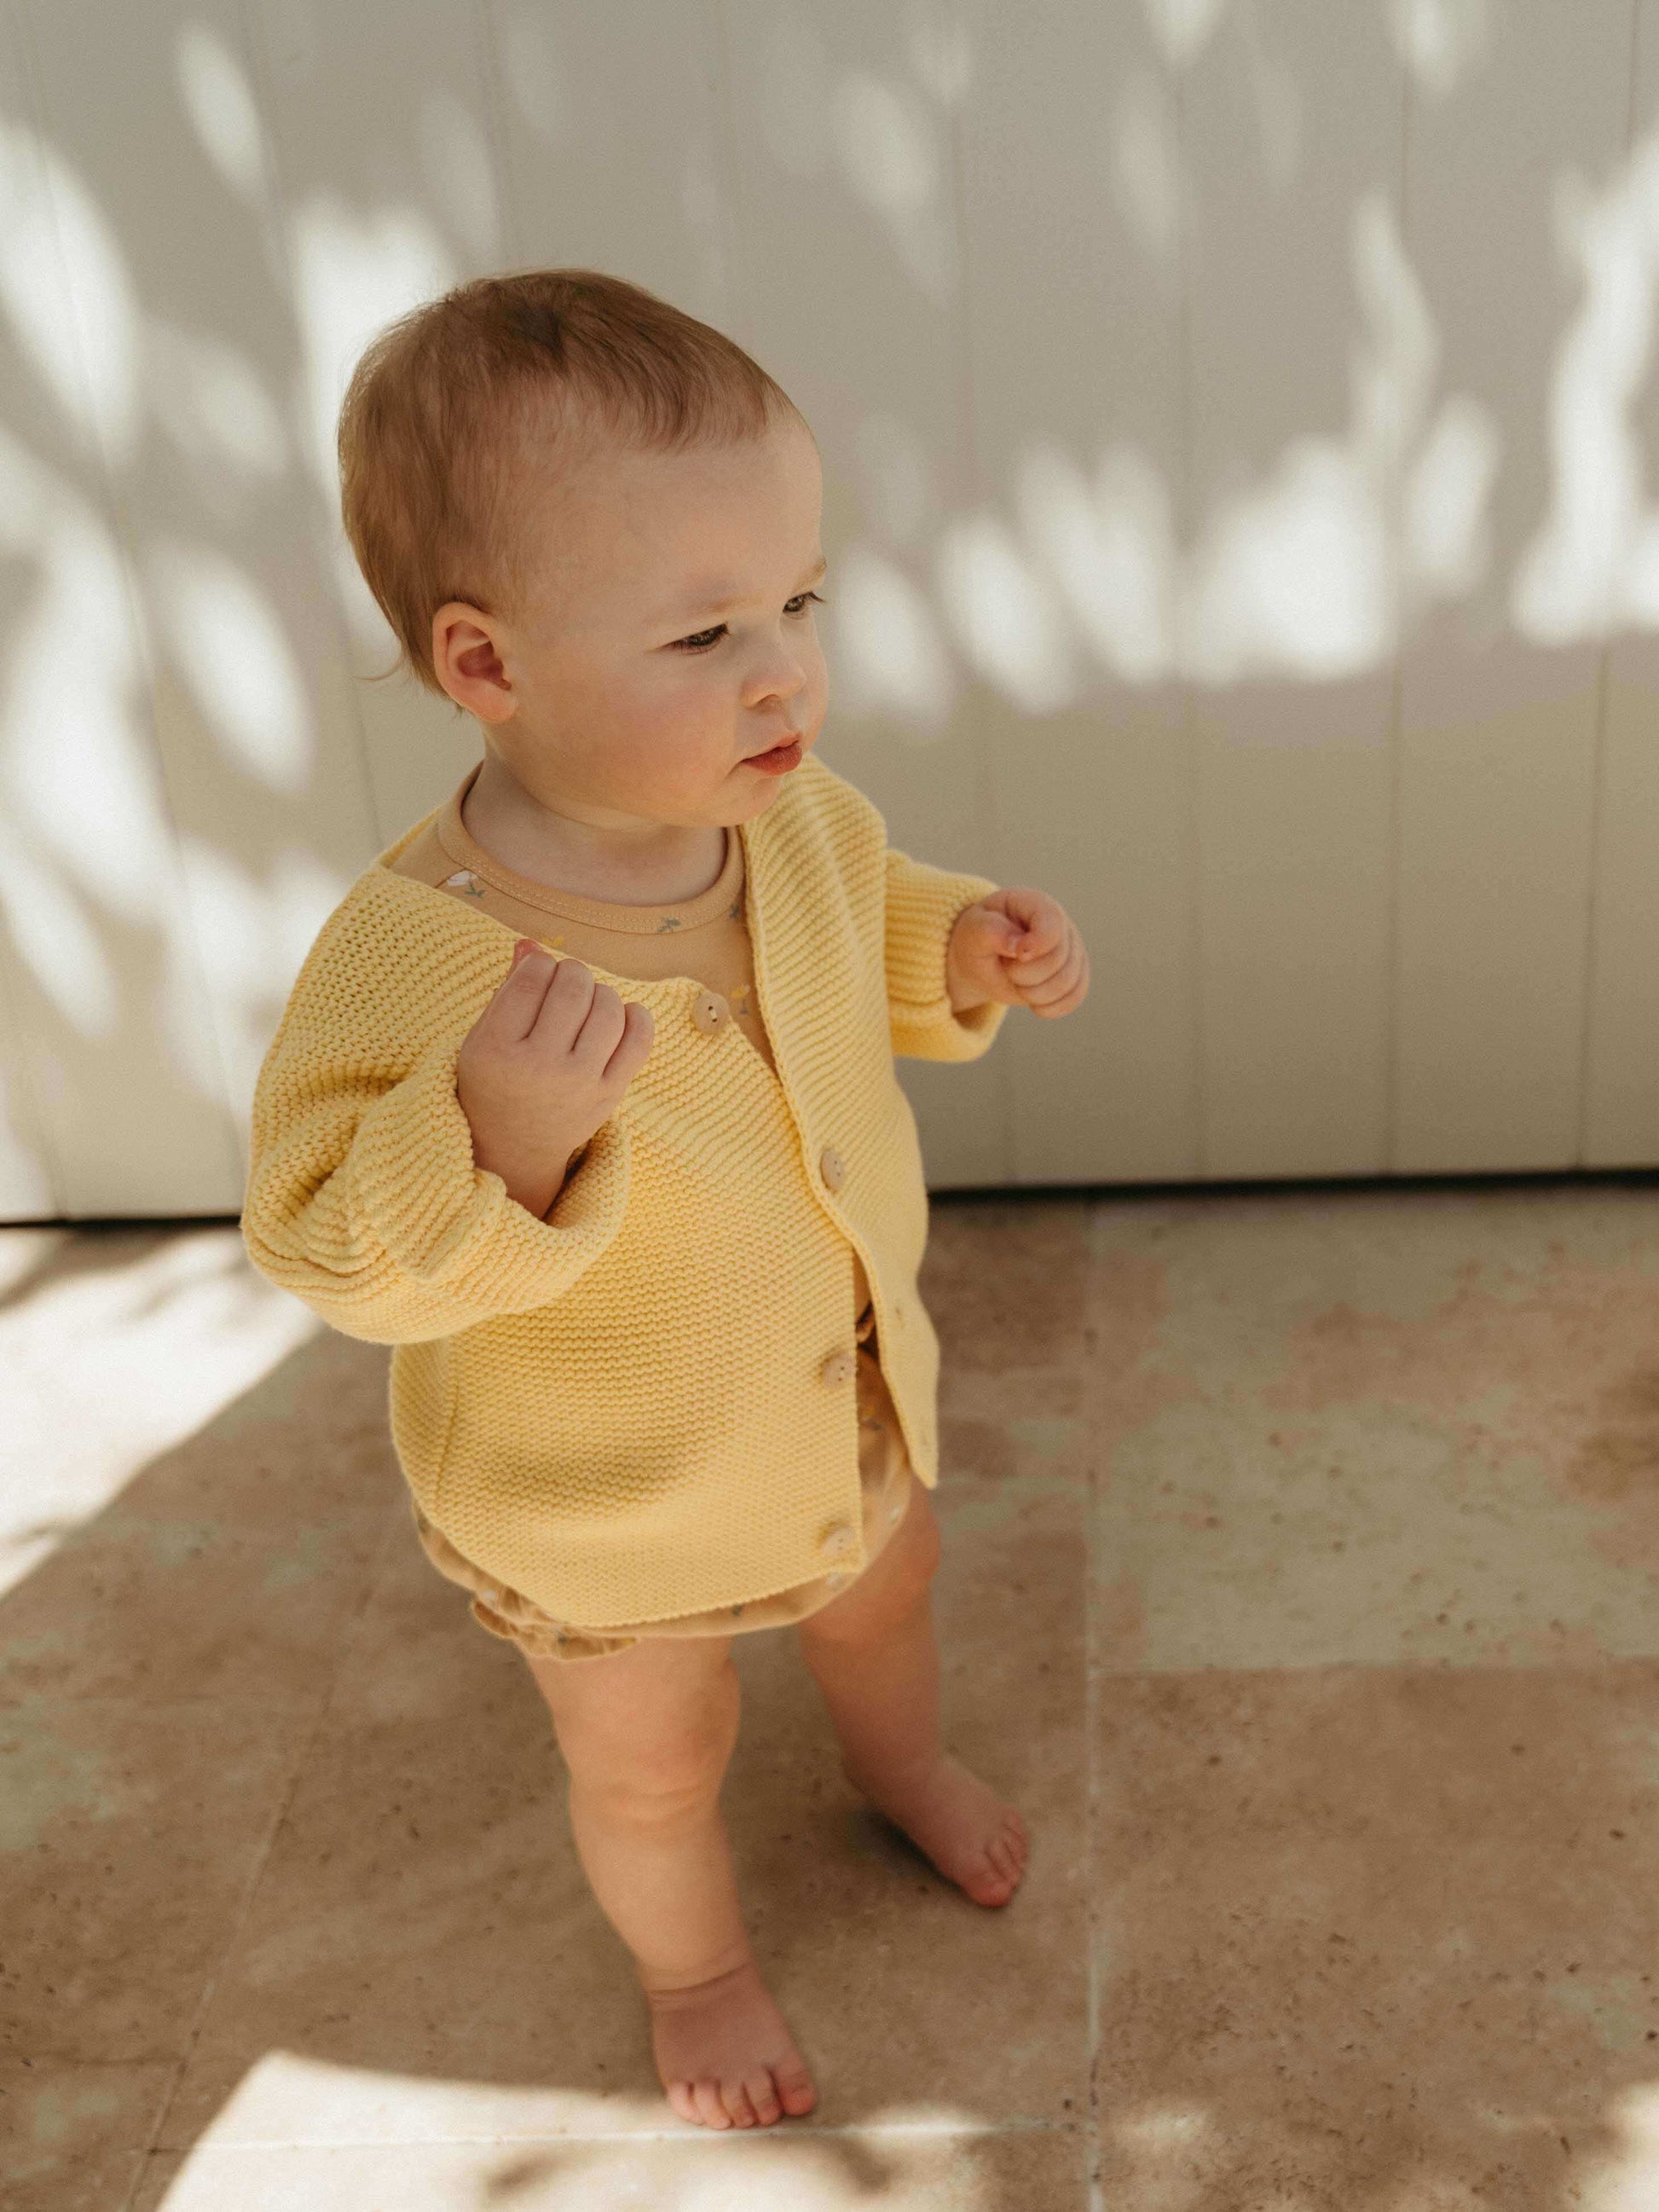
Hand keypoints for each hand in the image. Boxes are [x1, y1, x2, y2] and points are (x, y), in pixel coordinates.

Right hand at [456, 941, 653, 1217]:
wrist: (514, 1148)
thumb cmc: (496, 1080)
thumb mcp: (485, 1036)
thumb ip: (508, 988)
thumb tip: (531, 943)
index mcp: (498, 1050)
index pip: (530, 980)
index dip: (538, 964)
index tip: (538, 971)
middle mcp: (539, 1068)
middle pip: (572, 988)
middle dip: (572, 972)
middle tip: (565, 982)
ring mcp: (579, 1084)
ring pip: (608, 1008)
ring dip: (600, 991)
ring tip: (587, 1001)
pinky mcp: (609, 1095)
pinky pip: (638, 1041)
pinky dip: (636, 1016)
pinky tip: (623, 1013)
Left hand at [946, 887, 1089, 1018]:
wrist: (984, 959)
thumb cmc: (979, 938)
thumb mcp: (974, 930)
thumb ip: (991, 931)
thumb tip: (1018, 945)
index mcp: (1037, 904)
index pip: (1052, 925)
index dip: (1036, 945)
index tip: (1015, 953)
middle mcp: (1062, 926)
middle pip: (1057, 961)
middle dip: (1023, 974)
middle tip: (1006, 967)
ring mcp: (1073, 951)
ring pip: (1067, 984)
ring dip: (1033, 994)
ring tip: (1016, 982)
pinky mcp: (1076, 976)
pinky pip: (1074, 998)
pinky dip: (1049, 1007)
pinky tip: (1032, 1002)